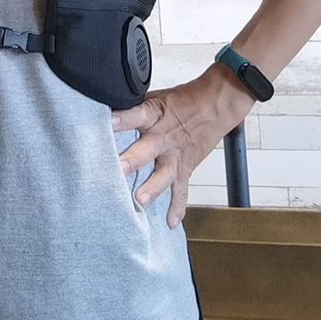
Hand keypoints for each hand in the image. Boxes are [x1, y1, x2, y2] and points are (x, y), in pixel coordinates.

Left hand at [113, 68, 252, 227]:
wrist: (215, 104)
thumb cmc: (182, 100)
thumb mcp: (156, 97)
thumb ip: (133, 107)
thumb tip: (104, 108)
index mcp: (154, 115)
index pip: (136, 115)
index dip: (121, 119)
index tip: (106, 124)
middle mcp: (163, 137)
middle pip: (146, 149)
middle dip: (131, 160)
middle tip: (118, 170)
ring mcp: (175, 155)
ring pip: (163, 173)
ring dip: (152, 187)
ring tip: (140, 201)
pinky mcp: (185, 167)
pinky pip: (182, 190)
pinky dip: (178, 207)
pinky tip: (171, 222)